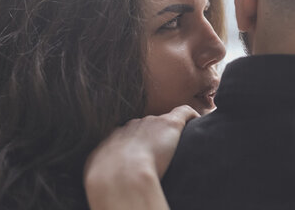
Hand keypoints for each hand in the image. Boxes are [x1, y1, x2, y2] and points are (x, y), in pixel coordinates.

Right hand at [84, 105, 198, 209]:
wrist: (123, 176)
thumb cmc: (108, 182)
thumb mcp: (96, 173)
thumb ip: (102, 170)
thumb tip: (104, 182)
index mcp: (113, 137)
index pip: (126, 135)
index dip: (135, 145)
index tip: (141, 156)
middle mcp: (131, 126)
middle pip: (144, 127)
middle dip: (151, 137)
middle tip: (160, 155)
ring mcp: (150, 123)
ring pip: (162, 121)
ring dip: (168, 132)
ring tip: (179, 145)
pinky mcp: (169, 123)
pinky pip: (183, 112)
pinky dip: (191, 115)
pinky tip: (197, 120)